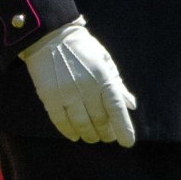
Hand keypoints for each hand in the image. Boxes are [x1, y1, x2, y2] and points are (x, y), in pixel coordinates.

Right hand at [20, 19, 136, 146]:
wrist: (50, 37)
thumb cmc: (83, 49)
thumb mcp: (105, 62)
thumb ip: (118, 85)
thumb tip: (131, 105)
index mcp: (103, 76)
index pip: (116, 108)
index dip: (123, 127)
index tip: (127, 142)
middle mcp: (86, 87)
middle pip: (99, 119)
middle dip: (106, 132)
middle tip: (108, 137)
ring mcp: (66, 93)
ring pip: (81, 124)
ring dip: (89, 134)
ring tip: (93, 137)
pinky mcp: (49, 97)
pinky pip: (61, 121)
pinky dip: (69, 131)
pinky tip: (75, 135)